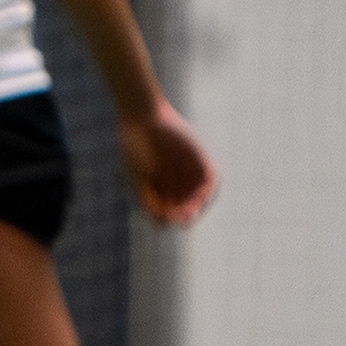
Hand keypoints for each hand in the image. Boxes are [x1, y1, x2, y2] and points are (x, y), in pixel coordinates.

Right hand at [121, 101, 217, 227]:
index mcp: (158, 191)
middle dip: (185, 215)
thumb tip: (163, 226)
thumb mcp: (138, 180)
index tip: (166, 218)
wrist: (143, 118)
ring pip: (199, 198)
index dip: (171, 219)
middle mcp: (176, 184)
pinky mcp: (200, 161)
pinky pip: (210, 181)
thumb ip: (149, 203)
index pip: (169, 214)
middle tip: (183, 217)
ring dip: (197, 206)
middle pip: (186, 208)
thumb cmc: (134, 150)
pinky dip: (207, 191)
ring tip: (191, 209)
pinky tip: (200, 196)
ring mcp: (189, 173)